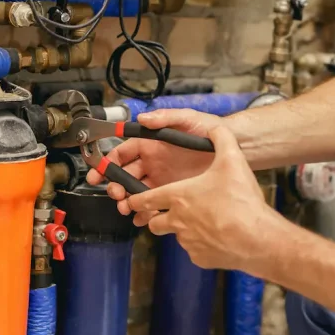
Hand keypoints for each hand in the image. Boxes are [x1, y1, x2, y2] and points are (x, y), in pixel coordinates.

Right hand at [86, 108, 222, 224]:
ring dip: (127, 200)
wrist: (235, 149)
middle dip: (116, 184)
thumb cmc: (210, 130)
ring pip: (137, 192)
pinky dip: (145, 213)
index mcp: (153, 144)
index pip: (124, 152)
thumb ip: (165, 117)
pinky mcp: (174, 193)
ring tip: (126, 207)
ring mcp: (163, 179)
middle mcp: (154, 162)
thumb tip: (143, 119)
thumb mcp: (188, 118)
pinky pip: (155, 204)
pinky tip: (142, 218)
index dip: (109, 161)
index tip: (99, 171)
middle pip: (126, 175)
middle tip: (115, 193)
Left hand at [124, 125, 288, 271]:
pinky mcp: (199, 258)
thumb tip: (214, 128)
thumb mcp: (232, 160)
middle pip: (154, 223)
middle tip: (172, 213)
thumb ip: (221, 138)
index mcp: (179, 196)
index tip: (131, 201)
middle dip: (157, 218)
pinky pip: (194, 251)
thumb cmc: (240, 199)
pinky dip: (202, 245)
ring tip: (204, 222)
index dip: (136, 200)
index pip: (145, 199)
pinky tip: (218, 235)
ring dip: (183, 230)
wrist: (257, 237)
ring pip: (176, 236)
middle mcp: (177, 220)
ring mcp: (187, 242)